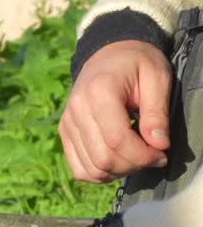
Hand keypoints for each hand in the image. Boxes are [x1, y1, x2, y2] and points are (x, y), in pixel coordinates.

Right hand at [59, 40, 172, 183]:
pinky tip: (117, 159)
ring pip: (91, 169)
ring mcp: (68, 121)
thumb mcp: (157, 78)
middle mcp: (77, 108)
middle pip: (104, 159)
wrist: (109, 53)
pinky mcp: (65, 131)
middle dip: (134, 165)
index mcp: (99, 91)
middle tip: (152, 154)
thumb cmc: (137, 64)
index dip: (143, 156)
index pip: (117, 141)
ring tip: (135, 155)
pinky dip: (101, 173)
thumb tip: (159, 145)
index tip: (161, 152)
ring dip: (119, 172)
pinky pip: (79, 169)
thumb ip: (157, 112)